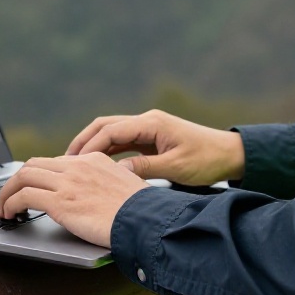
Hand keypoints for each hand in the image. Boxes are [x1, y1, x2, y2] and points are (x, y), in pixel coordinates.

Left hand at [0, 153, 148, 246]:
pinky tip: (9, 214)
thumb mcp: (124, 186)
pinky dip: (10, 203)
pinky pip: (24, 196)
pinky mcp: (61, 201)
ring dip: (7, 193)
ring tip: (3, 209)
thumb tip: (94, 196)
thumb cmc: (142, 211)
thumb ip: (105, 184)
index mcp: (94, 159)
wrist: (146, 220)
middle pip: (34, 165)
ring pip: (23, 177)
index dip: (38, 176)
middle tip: (9, 197)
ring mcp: (68, 182)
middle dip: (16, 181)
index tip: (31, 189)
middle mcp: (78, 166)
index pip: (55, 162)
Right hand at [67, 109, 244, 186]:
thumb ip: (144, 169)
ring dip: (93, 146)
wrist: (229, 154)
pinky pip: (122, 142)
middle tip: (65, 161)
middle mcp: (147, 121)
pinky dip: (106, 151)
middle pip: (105, 126)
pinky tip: (96, 166)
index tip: (74, 162)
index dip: (90, 146)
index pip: (112, 130)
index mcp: (152, 123)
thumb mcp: (175, 167)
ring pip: (112, 132)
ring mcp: (148, 129)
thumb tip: (115, 173)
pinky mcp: (151, 139)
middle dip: (84, 142)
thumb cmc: (206, 159)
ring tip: (75, 165)